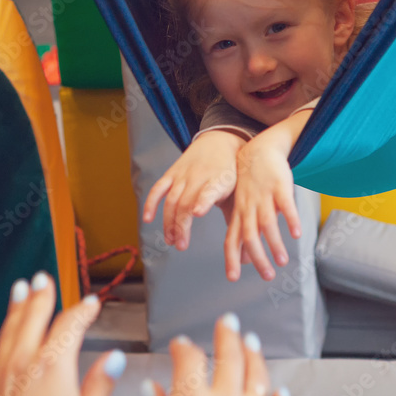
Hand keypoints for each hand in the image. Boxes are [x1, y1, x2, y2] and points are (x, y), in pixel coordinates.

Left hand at [0, 272, 124, 395]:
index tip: (92, 304)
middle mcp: (24, 365)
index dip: (84, 311)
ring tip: (19, 288)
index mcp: (54, 368)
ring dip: (15, 307)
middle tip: (46, 279)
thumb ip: (100, 387)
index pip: (72, 325)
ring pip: (7, 331)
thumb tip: (113, 360)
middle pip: (36, 319)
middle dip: (43, 296)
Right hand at [141, 313, 291, 395]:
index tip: (180, 343)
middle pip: (229, 358)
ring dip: (254, 357)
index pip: (189, 361)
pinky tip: (281, 391)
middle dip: (228, 335)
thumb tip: (150, 388)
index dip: (184, 348)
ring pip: (257, 377)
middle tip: (229, 319)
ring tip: (252, 341)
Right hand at [144, 130, 245, 250]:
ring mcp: (184, 174)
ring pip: (172, 200)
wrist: (223, 140)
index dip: (203, 200)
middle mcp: (201, 176)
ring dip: (169, 222)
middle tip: (181, 245)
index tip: (198, 212)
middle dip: (181, 226)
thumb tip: (247, 254)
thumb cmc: (234, 174)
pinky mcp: (173, 172)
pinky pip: (159, 187)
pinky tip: (148, 219)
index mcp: (222, 181)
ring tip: (171, 240)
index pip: (211, 190)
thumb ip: (240, 220)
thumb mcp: (241, 192)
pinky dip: (151, 202)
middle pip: (186, 203)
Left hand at [223, 115, 306, 281]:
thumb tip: (244, 260)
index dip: (231, 258)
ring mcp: (264, 196)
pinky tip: (297, 234)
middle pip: (249, 235)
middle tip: (268, 276)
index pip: (231, 239)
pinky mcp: (280, 186)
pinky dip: (290, 220)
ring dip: (274, 244)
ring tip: (283, 262)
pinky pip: (285, 205)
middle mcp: (249, 206)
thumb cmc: (251, 183)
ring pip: (266, 223)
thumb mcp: (243, 207)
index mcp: (239, 213)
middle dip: (258, 258)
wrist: (260, 150)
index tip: (232, 278)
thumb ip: (244, 232)